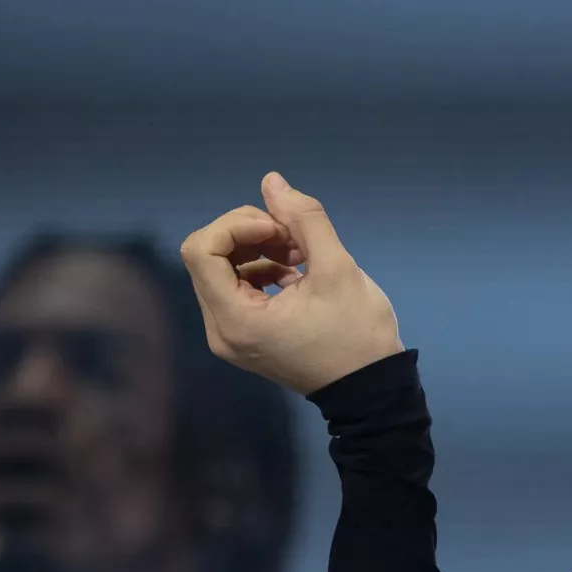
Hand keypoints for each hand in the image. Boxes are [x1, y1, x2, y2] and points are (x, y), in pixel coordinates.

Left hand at [180, 172, 404, 395]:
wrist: (371, 390)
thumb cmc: (357, 334)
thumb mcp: (338, 269)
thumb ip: (304, 219)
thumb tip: (272, 181)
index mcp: (236, 318)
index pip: (200, 250)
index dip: (236, 225)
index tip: (280, 228)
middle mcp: (221, 330)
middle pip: (207, 256)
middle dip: (250, 233)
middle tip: (296, 238)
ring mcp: (230, 336)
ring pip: (221, 269)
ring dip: (258, 249)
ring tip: (303, 254)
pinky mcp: (243, 336)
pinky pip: (236, 287)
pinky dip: (261, 268)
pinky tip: (297, 271)